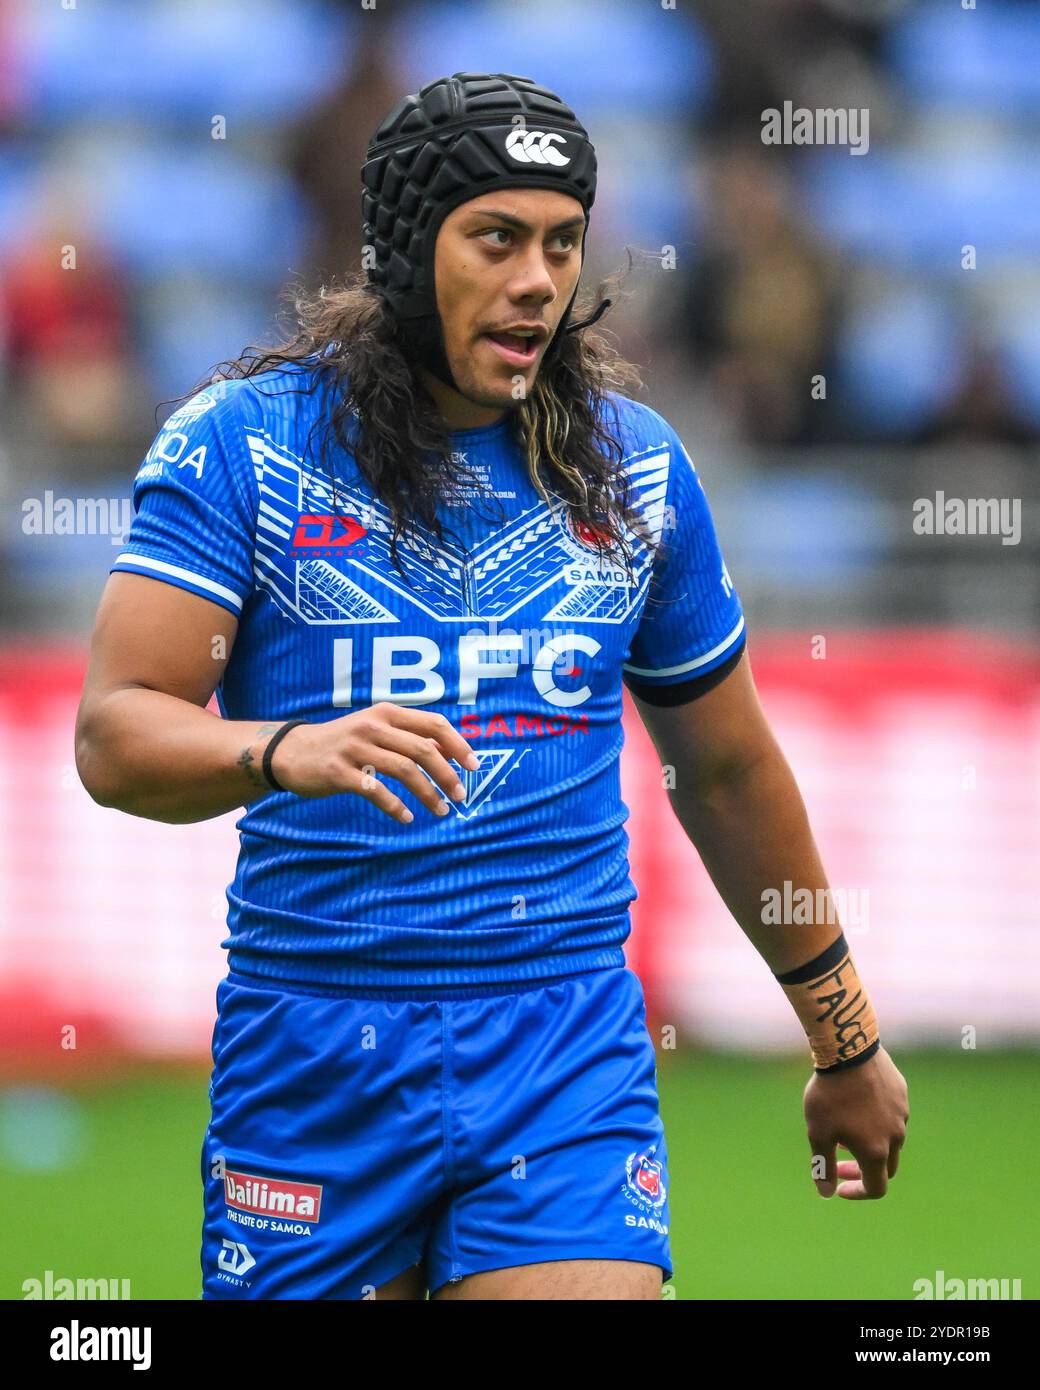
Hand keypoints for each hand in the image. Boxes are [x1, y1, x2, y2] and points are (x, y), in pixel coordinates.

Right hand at [262, 704, 478, 823]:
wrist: (292, 752)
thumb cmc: (343, 742)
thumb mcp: (376, 730)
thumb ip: (410, 737)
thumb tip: (448, 749)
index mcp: (387, 713)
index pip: (433, 723)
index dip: (458, 744)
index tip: (473, 766)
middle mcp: (373, 726)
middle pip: (422, 749)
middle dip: (447, 775)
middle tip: (460, 796)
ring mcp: (355, 748)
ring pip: (403, 770)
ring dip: (427, 793)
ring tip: (441, 811)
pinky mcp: (339, 771)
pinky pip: (375, 790)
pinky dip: (396, 806)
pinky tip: (407, 817)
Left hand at [804, 1045, 908, 1198]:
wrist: (847, 1050)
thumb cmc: (829, 1095)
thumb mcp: (818, 1133)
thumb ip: (824, 1166)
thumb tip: (826, 1193)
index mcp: (876, 1152)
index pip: (876, 1188)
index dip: (858, 1192)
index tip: (839, 1186)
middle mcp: (895, 1136)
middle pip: (886, 1167)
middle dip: (862, 1169)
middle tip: (838, 1160)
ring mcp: (901, 1114)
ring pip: (890, 1139)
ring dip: (870, 1143)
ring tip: (843, 1128)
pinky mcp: (901, 1093)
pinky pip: (892, 1114)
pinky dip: (876, 1120)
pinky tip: (856, 1104)